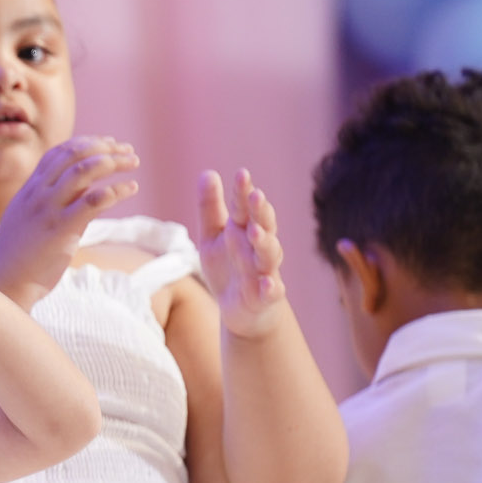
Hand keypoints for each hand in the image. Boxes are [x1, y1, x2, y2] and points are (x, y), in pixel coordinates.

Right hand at [0, 136, 139, 301]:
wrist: (5, 283)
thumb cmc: (19, 256)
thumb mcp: (29, 218)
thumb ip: (52, 201)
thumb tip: (84, 190)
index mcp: (29, 189)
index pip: (59, 152)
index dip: (87, 143)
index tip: (108, 144)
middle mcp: (37, 194)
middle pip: (74, 155)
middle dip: (104, 147)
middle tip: (128, 151)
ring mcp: (48, 210)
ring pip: (84, 171)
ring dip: (113, 162)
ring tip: (133, 163)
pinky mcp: (61, 230)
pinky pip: (93, 201)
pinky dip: (116, 190)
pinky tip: (131, 188)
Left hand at [198, 168, 289, 336]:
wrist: (240, 310)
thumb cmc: (228, 268)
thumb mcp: (213, 237)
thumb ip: (210, 207)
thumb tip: (208, 172)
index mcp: (245, 229)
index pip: (245, 207)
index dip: (243, 192)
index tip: (241, 174)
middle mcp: (258, 247)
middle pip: (263, 225)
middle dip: (260, 211)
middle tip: (255, 195)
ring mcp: (264, 270)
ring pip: (269, 254)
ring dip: (265, 242)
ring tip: (255, 232)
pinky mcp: (266, 296)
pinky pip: (272, 290)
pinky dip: (270, 286)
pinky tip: (267, 282)